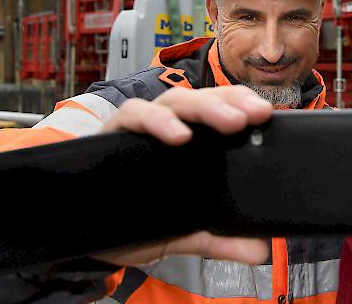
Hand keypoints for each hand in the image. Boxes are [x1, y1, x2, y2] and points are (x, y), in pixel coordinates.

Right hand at [96, 85, 272, 265]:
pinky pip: (134, 115)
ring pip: (174, 101)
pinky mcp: (114, 131)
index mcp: (190, 142)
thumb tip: (259, 250)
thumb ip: (218, 239)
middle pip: (202, 100)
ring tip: (229, 122)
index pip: (219, 109)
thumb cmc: (134, 219)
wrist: (85, 231)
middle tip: (255, 115)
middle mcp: (168, 127)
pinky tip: (176, 135)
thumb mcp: (182, 233)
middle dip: (230, 103)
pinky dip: (156, 121)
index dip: (243, 104)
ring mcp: (141, 127)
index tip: (266, 114)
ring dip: (203, 108)